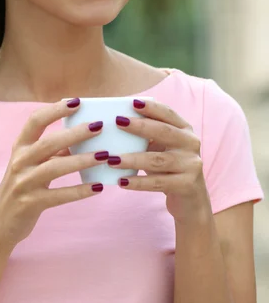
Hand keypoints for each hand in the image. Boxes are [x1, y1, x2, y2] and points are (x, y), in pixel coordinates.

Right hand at [0, 99, 108, 248]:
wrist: (0, 223)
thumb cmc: (23, 187)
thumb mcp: (32, 164)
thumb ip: (53, 151)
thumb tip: (83, 136)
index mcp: (20, 147)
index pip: (35, 120)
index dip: (55, 109)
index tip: (77, 101)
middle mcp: (19, 161)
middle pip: (49, 142)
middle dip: (75, 133)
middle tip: (99, 126)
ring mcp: (24, 183)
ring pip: (56, 167)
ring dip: (82, 160)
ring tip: (105, 156)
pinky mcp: (31, 203)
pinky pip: (59, 195)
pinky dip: (80, 191)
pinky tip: (98, 187)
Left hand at [109, 99, 211, 222]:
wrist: (191, 199)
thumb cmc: (168, 168)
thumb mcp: (162, 148)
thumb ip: (147, 136)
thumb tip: (117, 123)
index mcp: (185, 130)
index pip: (168, 114)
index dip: (151, 107)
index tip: (132, 102)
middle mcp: (191, 144)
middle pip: (164, 132)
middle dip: (140, 126)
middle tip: (117, 122)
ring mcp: (191, 165)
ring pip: (158, 160)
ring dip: (132, 159)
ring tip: (111, 159)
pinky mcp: (187, 185)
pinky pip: (158, 183)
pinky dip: (138, 182)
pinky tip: (121, 181)